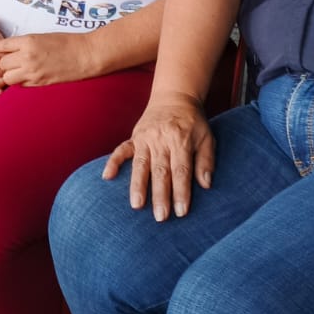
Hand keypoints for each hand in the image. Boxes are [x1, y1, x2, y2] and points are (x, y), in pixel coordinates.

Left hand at [0, 32, 94, 87]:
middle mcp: (27, 57)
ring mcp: (32, 72)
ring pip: (8, 77)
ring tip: (20, 69)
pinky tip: (30, 75)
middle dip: (6, 62)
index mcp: (28, 42)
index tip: (7, 49)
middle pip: (2, 63)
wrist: (86, 55)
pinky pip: (20, 85)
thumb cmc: (68, 42)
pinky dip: (22, 81)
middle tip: (14, 60)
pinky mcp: (39, 83)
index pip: (1, 46)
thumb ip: (25, 43)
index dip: (3, 48)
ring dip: (11, 74)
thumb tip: (11, 50)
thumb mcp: (42, 36)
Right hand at [102, 92, 215, 221]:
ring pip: (141, 165)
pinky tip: (107, 177)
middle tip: (160, 217)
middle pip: (161, 171)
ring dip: (138, 186)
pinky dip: (113, 162)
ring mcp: (145, 138)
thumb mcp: (207, 137)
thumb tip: (205, 184)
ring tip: (136, 205)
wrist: (175, 96)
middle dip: (160, 195)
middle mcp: (161, 140)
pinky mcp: (134, 137)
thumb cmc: (194, 121)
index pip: (181, 170)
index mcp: (181, 140)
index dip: (181, 192)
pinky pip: (121, 150)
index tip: (181, 212)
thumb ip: (206, 160)